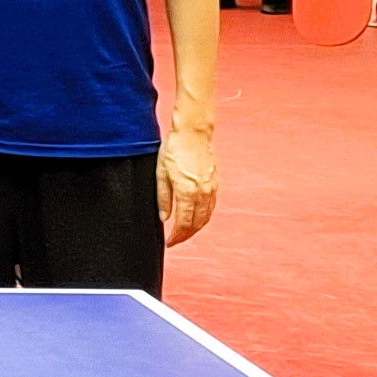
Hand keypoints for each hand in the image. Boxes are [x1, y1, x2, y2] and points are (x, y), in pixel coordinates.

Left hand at [157, 130, 218, 246]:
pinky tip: (196, 218)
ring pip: (206, 217)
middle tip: (175, 240)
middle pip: (196, 224)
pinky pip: (211, 207)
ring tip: (184, 233)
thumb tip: (164, 218)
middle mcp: (202, 193)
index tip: (169, 242)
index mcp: (187, 192)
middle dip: (185, 236)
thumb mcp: (161, 173)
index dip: (176, 236)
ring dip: (195, 228)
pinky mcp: (214, 184)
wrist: (193, 133)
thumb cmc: (174, 149)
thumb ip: (163, 198)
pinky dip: (204, 217)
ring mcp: (210, 189)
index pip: (183, 224)